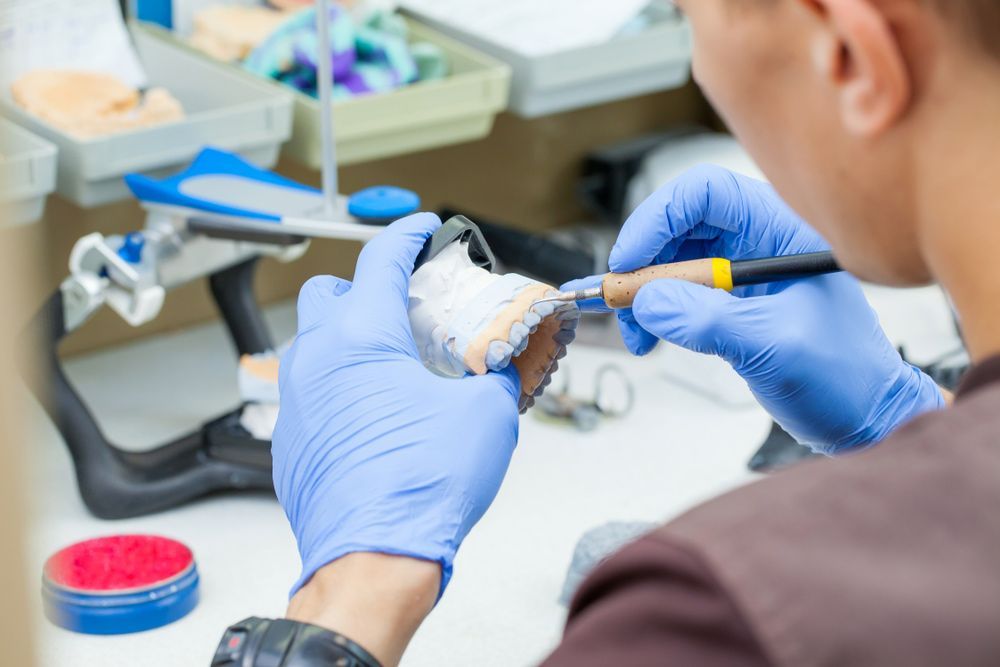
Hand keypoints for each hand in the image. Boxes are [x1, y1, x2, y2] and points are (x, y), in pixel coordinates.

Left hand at [273, 213, 520, 599]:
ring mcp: (296, 400)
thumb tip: (504, 364)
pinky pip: (309, 391)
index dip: (406, 235)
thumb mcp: (486, 417)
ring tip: (392, 364)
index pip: (380, 258)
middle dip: (364, 287)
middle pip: (329, 292)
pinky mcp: (289, 439)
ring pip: (313, 343)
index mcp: (363, 336)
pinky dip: (338, 385)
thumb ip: (497, 375)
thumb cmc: (422, 487)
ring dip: (349, 338)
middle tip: (404, 306)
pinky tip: (373, 413)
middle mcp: (317, 358)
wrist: (372, 561)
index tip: (422, 228)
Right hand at [565, 165, 943, 453]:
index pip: (706, 194)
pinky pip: (676, 292)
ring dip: (641, 291)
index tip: (630, 260)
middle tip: (620, 298)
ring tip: (634, 329)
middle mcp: (757, 242)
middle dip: (642, 260)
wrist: (862, 417)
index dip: (659, 218)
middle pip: (679, 224)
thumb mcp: (774, 347)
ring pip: (670, 259)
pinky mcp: (728, 303)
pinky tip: (648, 337)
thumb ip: (709, 321)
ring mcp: (740, 273)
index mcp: (781, 230)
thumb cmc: (843, 377)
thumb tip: (648, 302)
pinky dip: (652, 312)